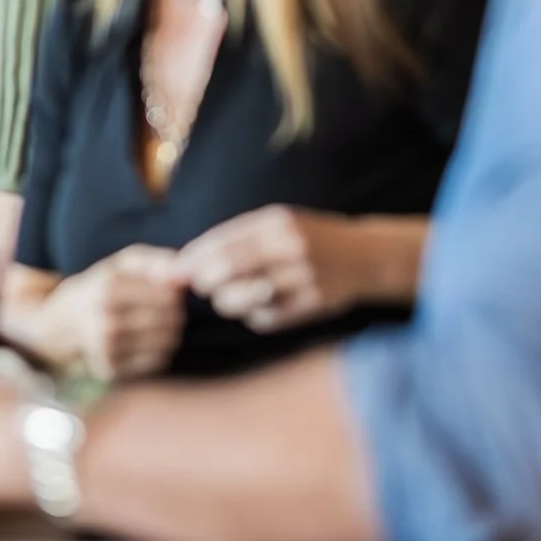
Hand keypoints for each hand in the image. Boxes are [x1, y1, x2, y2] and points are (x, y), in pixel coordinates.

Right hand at [23, 246, 186, 378]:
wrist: (62, 321)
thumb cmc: (103, 287)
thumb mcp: (123, 264)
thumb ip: (156, 261)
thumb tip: (182, 276)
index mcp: (109, 289)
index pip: (168, 297)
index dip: (175, 295)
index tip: (167, 293)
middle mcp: (106, 320)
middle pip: (171, 321)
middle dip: (175, 314)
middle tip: (166, 310)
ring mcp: (107, 348)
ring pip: (167, 342)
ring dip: (170, 332)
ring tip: (157, 324)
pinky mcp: (110, 369)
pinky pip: (157, 361)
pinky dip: (159, 351)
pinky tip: (146, 341)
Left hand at [178, 207, 396, 332]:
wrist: (365, 256)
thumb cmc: (308, 238)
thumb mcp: (277, 223)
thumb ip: (234, 238)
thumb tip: (184, 262)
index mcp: (277, 222)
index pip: (221, 243)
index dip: (193, 260)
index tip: (176, 271)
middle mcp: (291, 247)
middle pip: (228, 270)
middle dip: (205, 282)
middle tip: (204, 286)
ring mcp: (305, 277)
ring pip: (243, 299)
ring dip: (227, 302)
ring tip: (232, 296)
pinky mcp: (314, 305)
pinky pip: (266, 319)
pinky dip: (253, 316)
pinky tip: (259, 306)